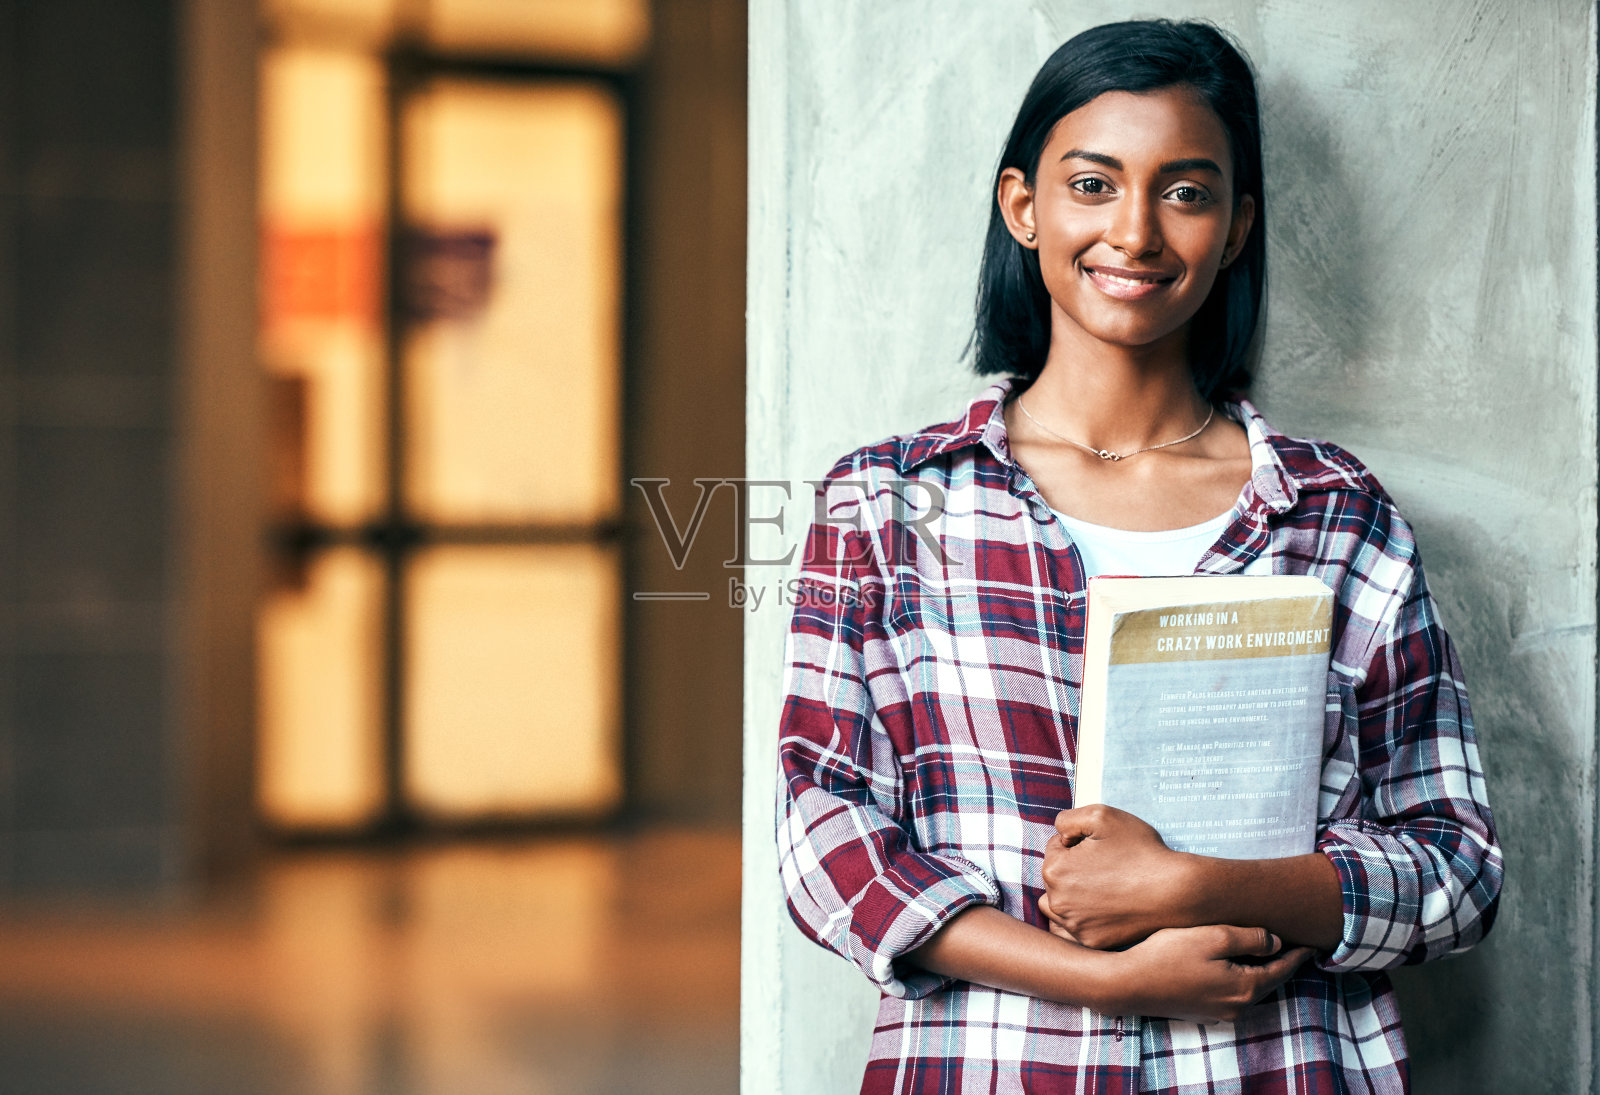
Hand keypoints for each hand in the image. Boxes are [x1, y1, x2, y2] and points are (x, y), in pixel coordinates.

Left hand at [1039, 804, 1193, 948]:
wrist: (1175, 890)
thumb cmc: (1140, 850)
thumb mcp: (1101, 815)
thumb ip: (1067, 819)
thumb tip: (1059, 835)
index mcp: (1054, 870)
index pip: (1055, 848)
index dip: (1078, 843)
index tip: (1102, 848)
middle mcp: (1057, 902)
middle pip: (1055, 877)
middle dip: (1073, 868)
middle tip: (1106, 867)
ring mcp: (1074, 926)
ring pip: (1061, 903)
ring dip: (1073, 894)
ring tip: (1103, 887)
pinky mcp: (1091, 941)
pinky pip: (1078, 925)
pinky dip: (1088, 916)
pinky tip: (1109, 906)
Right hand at [1106, 924, 1312, 1023]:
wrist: (1128, 984)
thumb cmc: (1167, 956)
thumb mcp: (1213, 937)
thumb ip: (1250, 938)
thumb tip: (1275, 942)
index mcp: (1244, 988)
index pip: (1282, 970)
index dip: (1298, 955)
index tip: (1313, 943)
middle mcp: (1236, 1006)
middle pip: (1268, 981)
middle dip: (1281, 962)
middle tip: (1294, 943)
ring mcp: (1218, 1011)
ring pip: (1249, 987)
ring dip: (1259, 969)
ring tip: (1266, 949)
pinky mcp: (1201, 1009)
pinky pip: (1231, 991)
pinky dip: (1239, 976)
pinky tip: (1232, 962)